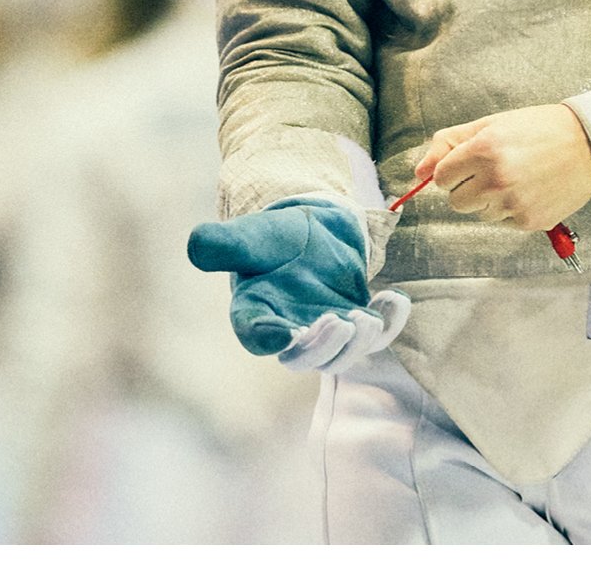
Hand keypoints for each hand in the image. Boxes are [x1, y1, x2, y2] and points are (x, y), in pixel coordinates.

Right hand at [187, 199, 406, 370]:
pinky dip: (389, 323)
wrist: (312, 230)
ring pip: (341, 357)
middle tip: (340, 321)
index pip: (255, 335)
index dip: (268, 339)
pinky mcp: (356, 322)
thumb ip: (225, 244)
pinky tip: (395, 298)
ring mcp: (326, 332)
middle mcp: (289, 333)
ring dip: (356, 343)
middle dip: (323, 347)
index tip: (284, 334)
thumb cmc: (273, 237)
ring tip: (366, 317)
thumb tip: (195, 245)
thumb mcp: (250, 235)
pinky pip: (377, 337)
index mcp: (255, 314)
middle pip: (303, 359)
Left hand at [413, 105, 590, 231]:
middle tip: (492, 171)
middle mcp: (496, 180)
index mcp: (484, 150)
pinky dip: (510, 210)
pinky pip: (502, 222)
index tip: (470, 162)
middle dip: (467, 188)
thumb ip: (449, 143)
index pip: (441, 177)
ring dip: (489, 200)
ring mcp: (513, 204)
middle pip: (455, 202)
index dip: (453, 169)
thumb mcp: (491, 124)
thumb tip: (418, 173)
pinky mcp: (529, 222)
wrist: (589, 144)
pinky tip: (529, 190)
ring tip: (516, 178)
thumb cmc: (540, 129)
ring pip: (479, 214)